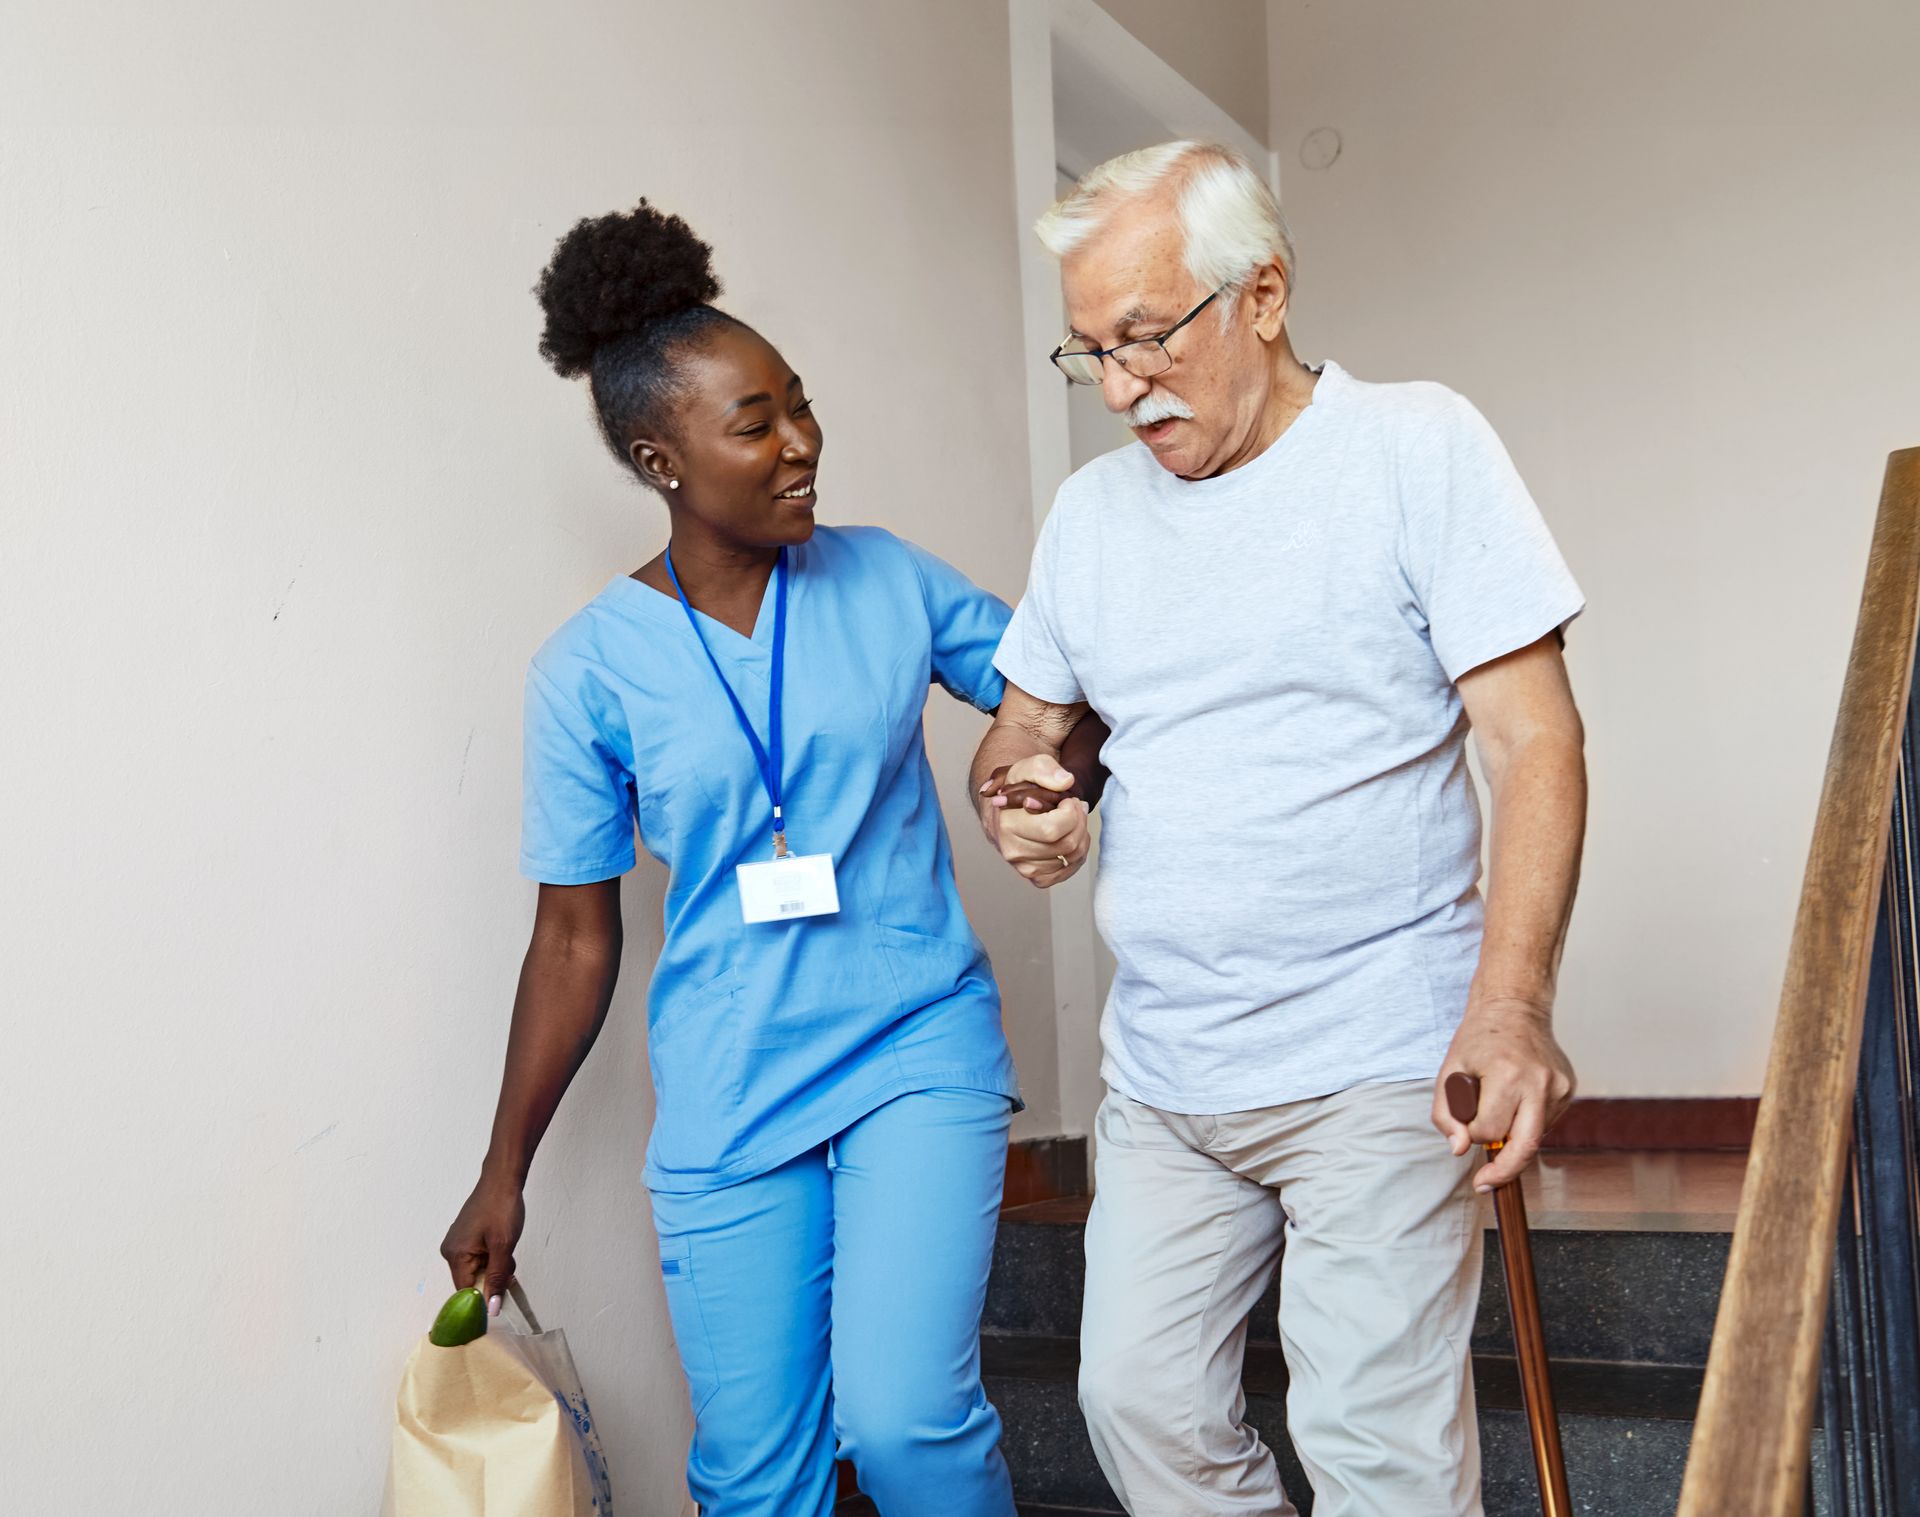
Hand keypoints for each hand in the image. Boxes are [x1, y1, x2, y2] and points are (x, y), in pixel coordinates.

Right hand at [440, 1171, 525, 1316]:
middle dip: (492, 1278)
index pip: (465, 1292)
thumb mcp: (503, 1247)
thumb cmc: (501, 1207)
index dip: (483, 1297)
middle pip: (471, 1281)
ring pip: (477, 1269)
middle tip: (508, 1266)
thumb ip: (497, 1279)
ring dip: (495, 1267)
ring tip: (506, 1249)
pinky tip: (502, 1245)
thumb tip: (491, 1307)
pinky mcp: (466, 1236)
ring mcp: (457, 1242)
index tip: (501, 1298)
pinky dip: (492, 1257)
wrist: (503, 1178)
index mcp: (455, 1254)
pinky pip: (478, 1258)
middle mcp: (450, 1250)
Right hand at [979, 755, 1088, 887]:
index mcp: (1008, 825)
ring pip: (1072, 857)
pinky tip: (1068, 836)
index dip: (1070, 812)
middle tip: (1074, 808)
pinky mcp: (1037, 877)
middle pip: (1067, 845)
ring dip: (1080, 835)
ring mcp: (1025, 868)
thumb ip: (1044, 769)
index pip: (1052, 829)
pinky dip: (1077, 853)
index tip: (1067, 800)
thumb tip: (1065, 782)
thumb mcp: (1028, 767)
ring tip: (1070, 820)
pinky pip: (1069, 870)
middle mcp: (1013, 851)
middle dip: (1079, 822)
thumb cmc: (1020, 788)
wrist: (1009, 809)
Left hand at [1431, 998, 1575, 1191]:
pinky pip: (1545, 1122)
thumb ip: (1446, 1115)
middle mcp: (1540, 1082)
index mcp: (1508, 1074)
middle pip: (1526, 1147)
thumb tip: (1460, 1150)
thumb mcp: (1448, 1071)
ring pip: (1535, 1136)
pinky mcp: (1570, 1089)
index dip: (1472, 1134)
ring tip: (1498, 1108)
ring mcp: (1560, 1087)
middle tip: (1485, 1183)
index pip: (1489, 1130)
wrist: (1515, 1007)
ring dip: (1513, 1137)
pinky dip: (1526, 1122)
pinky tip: (1517, 1100)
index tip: (1464, 1129)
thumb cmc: (1478, 1039)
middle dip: (1504, 1172)